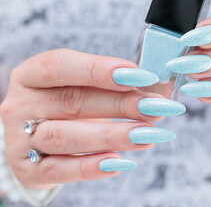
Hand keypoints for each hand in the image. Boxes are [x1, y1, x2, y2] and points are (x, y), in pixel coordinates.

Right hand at [0, 49, 174, 189]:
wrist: (37, 140)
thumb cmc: (69, 106)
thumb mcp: (86, 88)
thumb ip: (122, 84)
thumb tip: (163, 86)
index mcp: (31, 75)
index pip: (60, 66)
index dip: (99, 69)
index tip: (138, 74)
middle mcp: (20, 105)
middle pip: (71, 102)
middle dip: (119, 104)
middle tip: (156, 106)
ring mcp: (19, 140)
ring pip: (66, 137)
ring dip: (112, 135)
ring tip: (148, 134)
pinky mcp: (29, 170)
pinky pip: (61, 170)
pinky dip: (92, 167)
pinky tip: (121, 162)